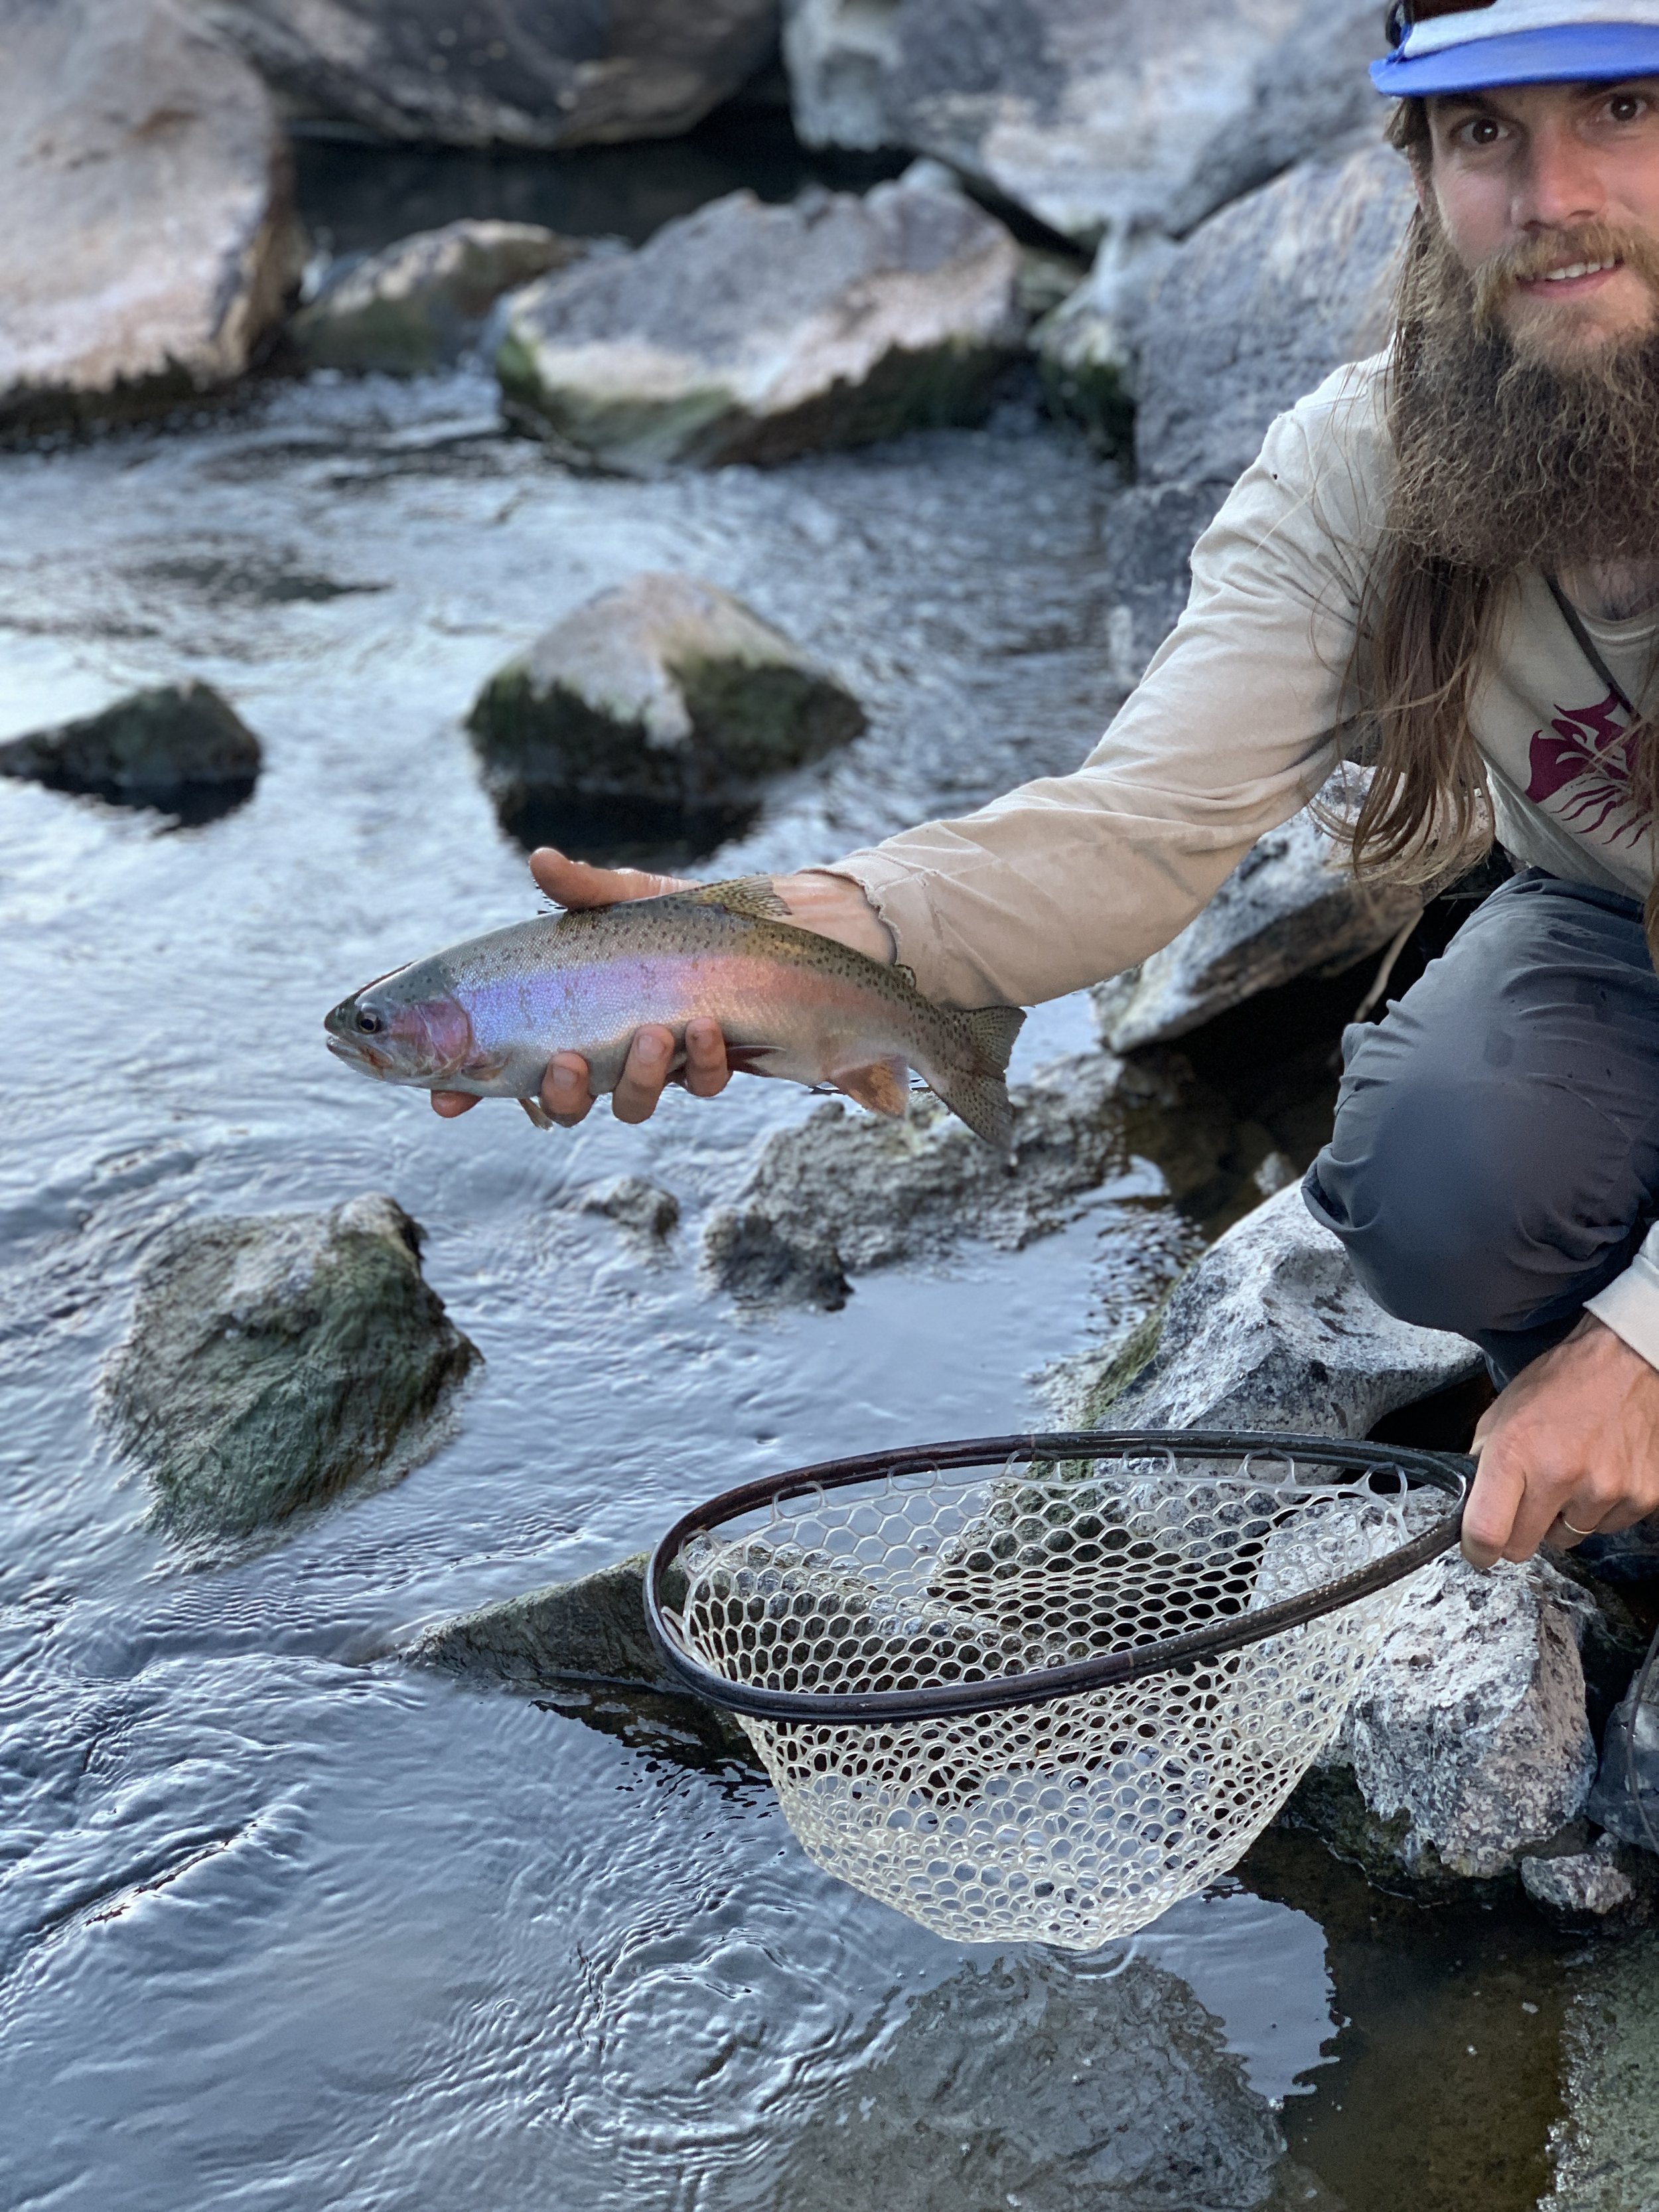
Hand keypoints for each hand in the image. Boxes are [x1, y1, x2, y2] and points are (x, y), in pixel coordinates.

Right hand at [430, 845, 893, 1126]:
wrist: (794, 930)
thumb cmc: (703, 918)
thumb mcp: (641, 897)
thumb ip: (587, 889)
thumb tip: (539, 860)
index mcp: (581, 1015)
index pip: (512, 1062)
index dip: (473, 1090)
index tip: (445, 1101)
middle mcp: (615, 1049)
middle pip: (567, 1100)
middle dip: (560, 1094)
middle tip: (569, 1065)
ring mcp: (665, 1065)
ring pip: (632, 1104)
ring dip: (638, 1079)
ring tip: (655, 1038)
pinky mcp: (716, 1068)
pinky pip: (700, 1085)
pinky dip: (699, 1063)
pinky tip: (706, 1029)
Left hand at [1461, 1314, 1658, 1565]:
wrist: (1626, 1362)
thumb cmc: (1561, 1384)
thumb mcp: (1502, 1414)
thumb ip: (1482, 1463)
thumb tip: (1470, 1506)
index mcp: (1515, 1453)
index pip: (1487, 1532)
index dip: (1477, 1550)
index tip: (1477, 1549)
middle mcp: (1561, 1475)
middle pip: (1523, 1547)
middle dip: (1516, 1531)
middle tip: (1524, 1502)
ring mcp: (1606, 1489)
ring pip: (1567, 1538)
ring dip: (1561, 1517)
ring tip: (1569, 1473)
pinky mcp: (1642, 1497)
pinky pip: (1606, 1526)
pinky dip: (1598, 1509)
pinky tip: (1599, 1472)